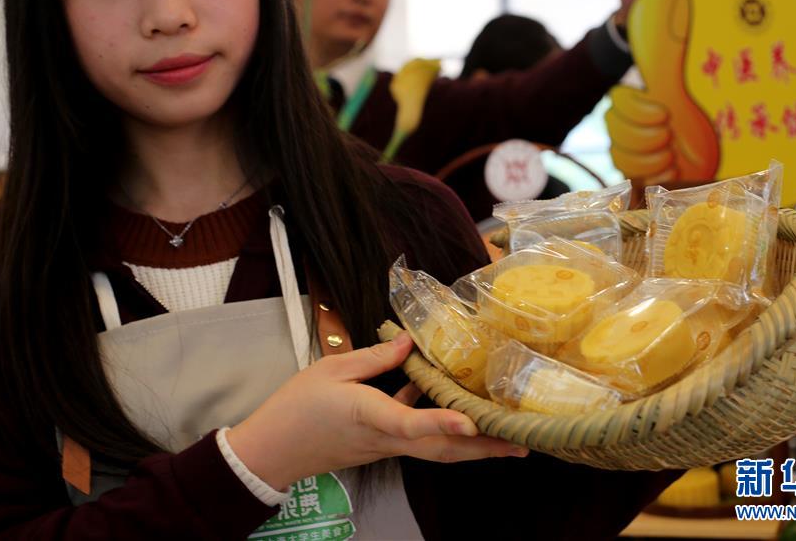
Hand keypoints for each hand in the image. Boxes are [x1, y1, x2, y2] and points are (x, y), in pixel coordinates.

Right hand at [226, 332, 526, 489]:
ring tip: (504, 435)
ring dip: (472, 445)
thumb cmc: (297, 408)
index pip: (413, 423)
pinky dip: (441, 428)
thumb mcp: (330, 371)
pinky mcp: (380, 444)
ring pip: (435, 449)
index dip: (444, 424)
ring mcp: (385, 446)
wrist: (272, 451)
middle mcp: (385, 437)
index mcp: (370, 416)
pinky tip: (450, 404)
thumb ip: (373, 358)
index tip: (473, 424)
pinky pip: (418, 439)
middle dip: (484, 448)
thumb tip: (411, 344)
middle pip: (442, 449)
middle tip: (523, 443)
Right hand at [606, 0, 718, 181]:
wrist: (753, 134)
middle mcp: (649, 118)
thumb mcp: (710, 62)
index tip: (665, 111)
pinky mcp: (654, 172)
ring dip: (645, 156)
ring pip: (618, 153)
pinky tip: (671, 169)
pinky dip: (647, 173)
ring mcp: (648, 146)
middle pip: (614, 127)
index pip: (618, 101)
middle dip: (640, 133)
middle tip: (671, 133)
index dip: (635, 108)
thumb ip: (691, 37)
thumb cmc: (734, 94)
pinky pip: (627, 173)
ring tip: (673, 155)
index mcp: (658, 91)